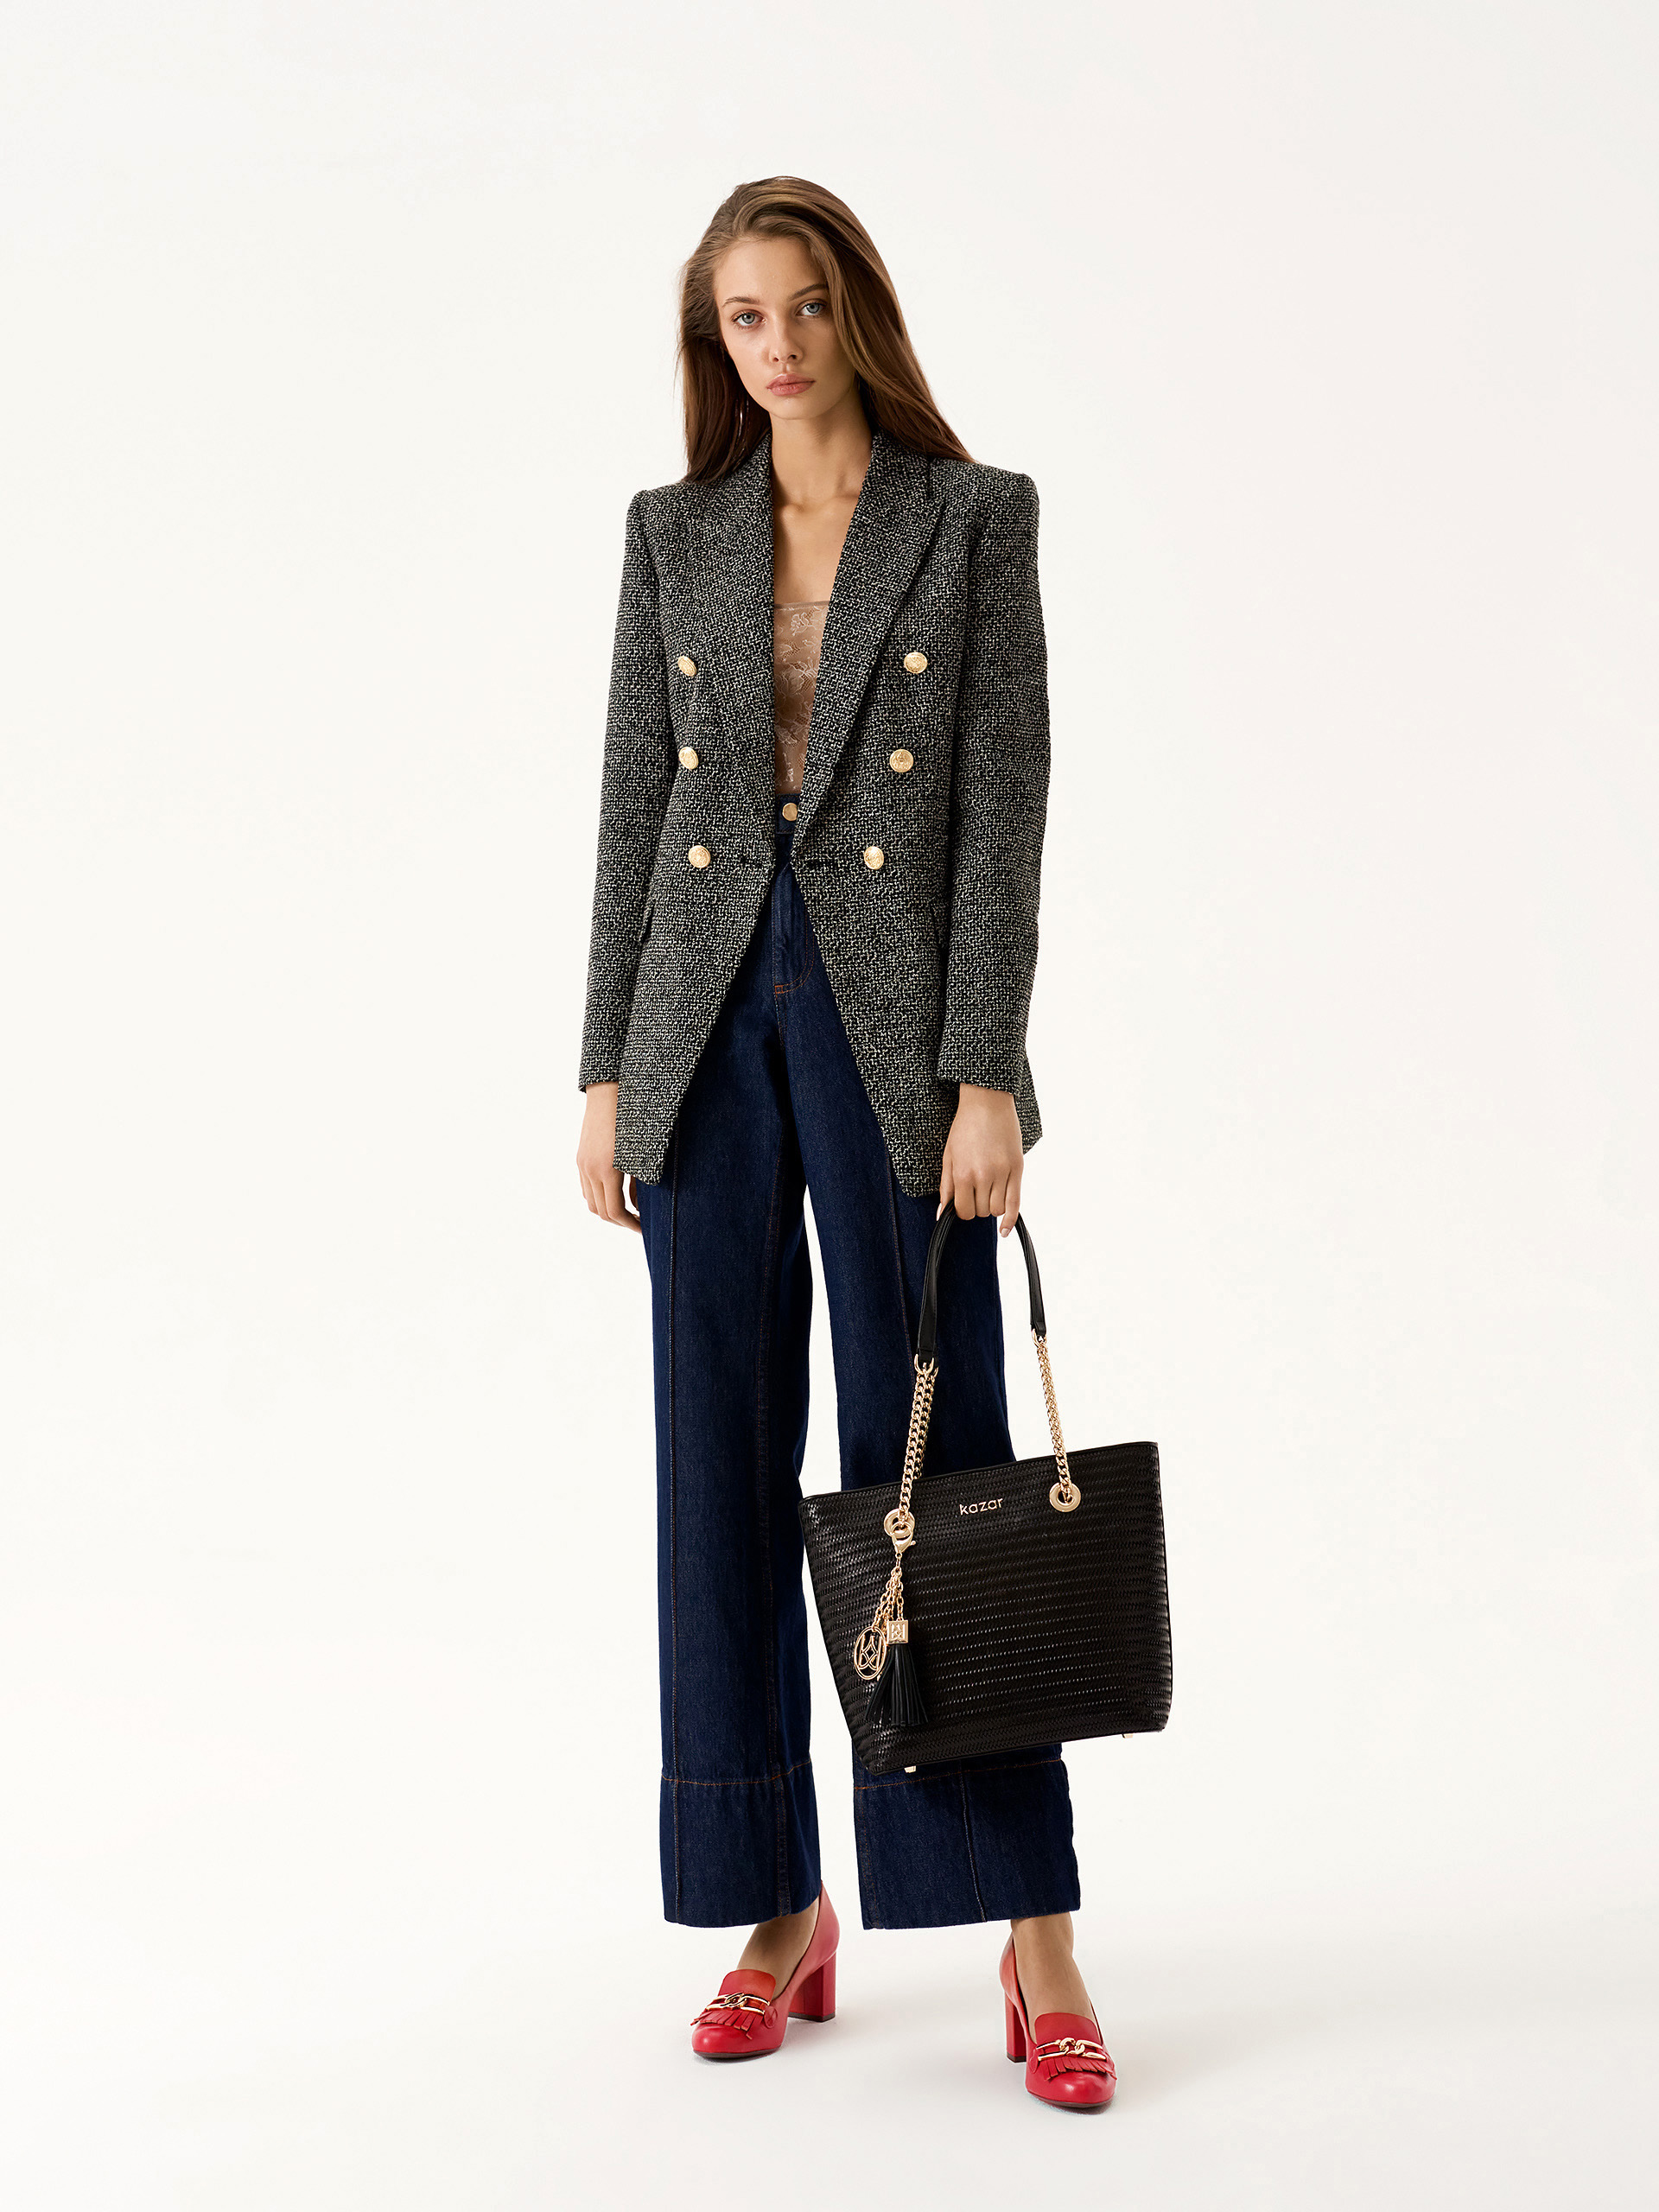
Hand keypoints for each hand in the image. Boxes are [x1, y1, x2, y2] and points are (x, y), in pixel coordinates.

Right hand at [577, 1082, 641, 1231]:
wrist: (609, 1091)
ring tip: (627, 1209)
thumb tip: (638, 1207)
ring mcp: (582, 1164)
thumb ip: (639, 1183)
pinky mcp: (580, 1157)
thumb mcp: (642, 1153)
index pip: (615, 1212)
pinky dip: (598, 1196)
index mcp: (607, 1171)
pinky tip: (614, 1191)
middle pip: (600, 1211)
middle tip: (637, 1221)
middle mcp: (590, 1170)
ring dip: (607, 1210)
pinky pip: (586, 1186)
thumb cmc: (633, 1119)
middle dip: (619, 1221)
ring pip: (590, 1201)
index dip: (630, 1224)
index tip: (643, 1227)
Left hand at [938, 1083, 1022, 1234]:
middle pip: (981, 1212)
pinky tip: (1005, 1229)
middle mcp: (983, 1176)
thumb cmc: (965, 1127)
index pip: (963, 1211)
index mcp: (963, 1174)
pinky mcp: (1017, 1168)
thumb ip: (945, 1187)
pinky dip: (1010, 1219)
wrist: (987, 1102)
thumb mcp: (948, 1156)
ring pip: (997, 1210)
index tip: (963, 1202)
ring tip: (988, 1192)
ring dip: (991, 1207)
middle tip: (975, 1191)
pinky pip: (1015, 1203)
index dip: (962, 1210)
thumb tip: (941, 1215)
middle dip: (977, 1206)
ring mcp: (1002, 1173)